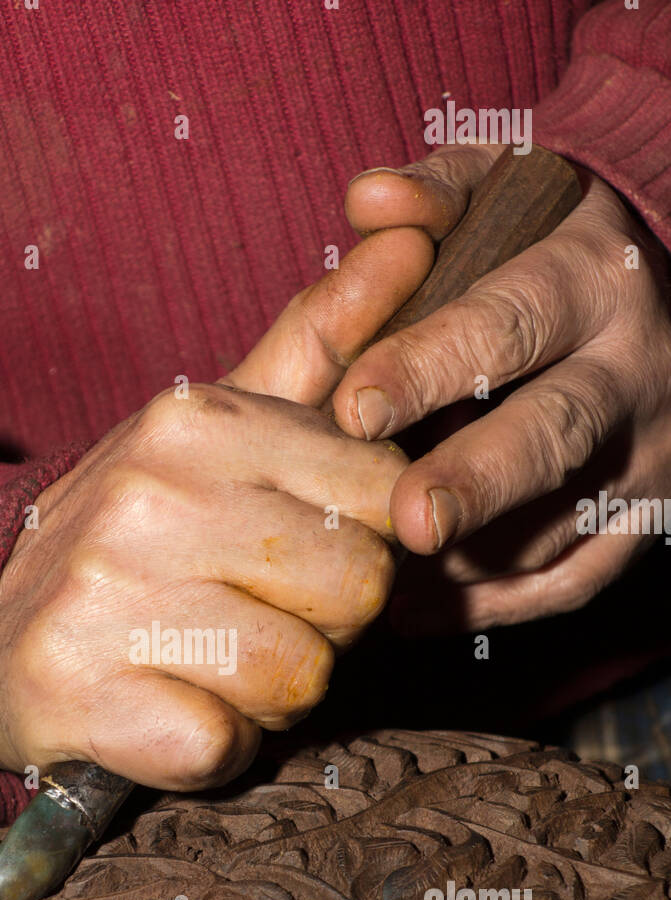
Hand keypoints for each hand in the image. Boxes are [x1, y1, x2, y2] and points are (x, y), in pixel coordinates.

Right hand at [0, 385, 403, 788]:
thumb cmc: (122, 533)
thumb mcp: (208, 428)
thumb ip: (314, 346)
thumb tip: (411, 239)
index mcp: (198, 421)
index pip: (386, 492)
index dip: (361, 544)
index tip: (297, 557)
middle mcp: (153, 497)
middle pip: (358, 591)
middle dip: (323, 626)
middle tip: (252, 618)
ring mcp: (109, 596)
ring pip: (299, 678)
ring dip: (268, 697)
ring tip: (205, 667)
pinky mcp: (81, 694)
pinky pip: (221, 746)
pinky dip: (210, 748)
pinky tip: (165, 713)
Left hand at [330, 144, 670, 631]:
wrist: (669, 283)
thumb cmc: (551, 243)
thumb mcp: (507, 190)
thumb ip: (436, 193)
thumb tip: (367, 201)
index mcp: (592, 281)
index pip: (508, 324)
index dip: (431, 367)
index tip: (356, 406)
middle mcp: (634, 370)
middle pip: (552, 435)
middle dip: (475, 482)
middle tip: (408, 520)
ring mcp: (651, 454)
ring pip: (564, 525)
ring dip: (472, 563)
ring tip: (385, 582)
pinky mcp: (650, 517)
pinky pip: (579, 580)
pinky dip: (501, 608)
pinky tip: (420, 613)